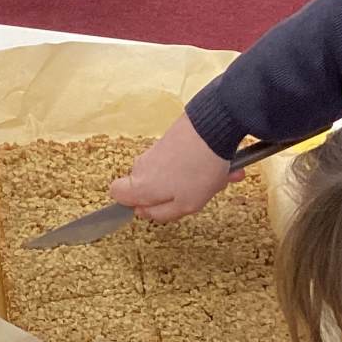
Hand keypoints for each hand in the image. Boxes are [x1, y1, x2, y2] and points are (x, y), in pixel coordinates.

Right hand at [110, 112, 239, 222]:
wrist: (213, 127)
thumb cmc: (198, 171)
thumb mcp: (184, 205)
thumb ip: (161, 214)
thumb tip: (143, 213)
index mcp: (140, 185)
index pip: (116, 193)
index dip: (132, 203)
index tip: (153, 206)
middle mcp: (143, 165)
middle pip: (148, 184)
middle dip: (171, 192)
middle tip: (196, 195)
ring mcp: (157, 150)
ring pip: (171, 172)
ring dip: (193, 179)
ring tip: (219, 179)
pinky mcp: (172, 137)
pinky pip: (183, 159)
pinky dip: (200, 164)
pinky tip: (225, 166)